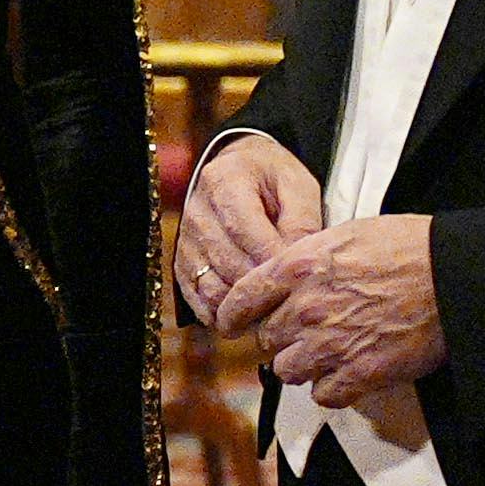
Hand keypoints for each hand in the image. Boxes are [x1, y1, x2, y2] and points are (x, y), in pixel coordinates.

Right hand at [175, 131, 325, 330]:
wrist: (239, 171)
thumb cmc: (271, 178)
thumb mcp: (296, 186)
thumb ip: (303, 222)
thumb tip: (302, 265)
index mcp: (224, 182)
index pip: (244, 231)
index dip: (271, 261)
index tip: (297, 279)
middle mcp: (196, 211)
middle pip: (228, 263)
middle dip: (263, 287)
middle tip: (293, 303)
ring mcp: (185, 240)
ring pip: (213, 288)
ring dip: (244, 306)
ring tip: (273, 309)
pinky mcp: (182, 264)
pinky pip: (200, 299)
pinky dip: (225, 313)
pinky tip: (248, 314)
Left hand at [229, 213, 445, 410]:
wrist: (454, 275)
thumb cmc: (409, 247)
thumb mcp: (346, 235)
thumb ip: (308, 260)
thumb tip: (289, 279)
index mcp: (299, 266)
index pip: (241, 299)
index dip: (233, 316)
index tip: (232, 325)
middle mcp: (306, 307)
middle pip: (267, 340)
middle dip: (283, 338)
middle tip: (309, 332)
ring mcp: (330, 344)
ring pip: (288, 371)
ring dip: (305, 365)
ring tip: (331, 353)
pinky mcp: (358, 374)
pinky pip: (323, 395)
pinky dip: (333, 388)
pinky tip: (350, 372)